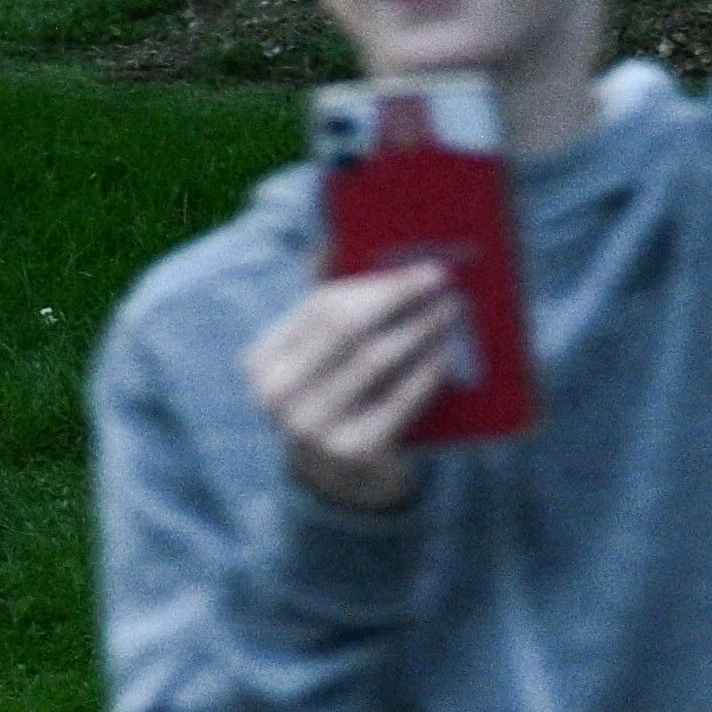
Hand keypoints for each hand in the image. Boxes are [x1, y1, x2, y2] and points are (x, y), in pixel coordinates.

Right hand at [244, 259, 472, 518]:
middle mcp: (277, 396)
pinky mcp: (351, 452)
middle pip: (348, 329)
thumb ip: (323, 300)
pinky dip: (424, 373)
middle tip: (442, 283)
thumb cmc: (333, 391)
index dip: (375, 284)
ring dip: (419, 330)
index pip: (322, 306)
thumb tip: (334, 237)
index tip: (420, 269)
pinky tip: (444, 355)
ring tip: (449, 313)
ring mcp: (311, 428)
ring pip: (375, 361)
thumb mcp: (318, 351)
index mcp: (263, 361)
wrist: (337, 473)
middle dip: (399, 300)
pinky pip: (397, 401)